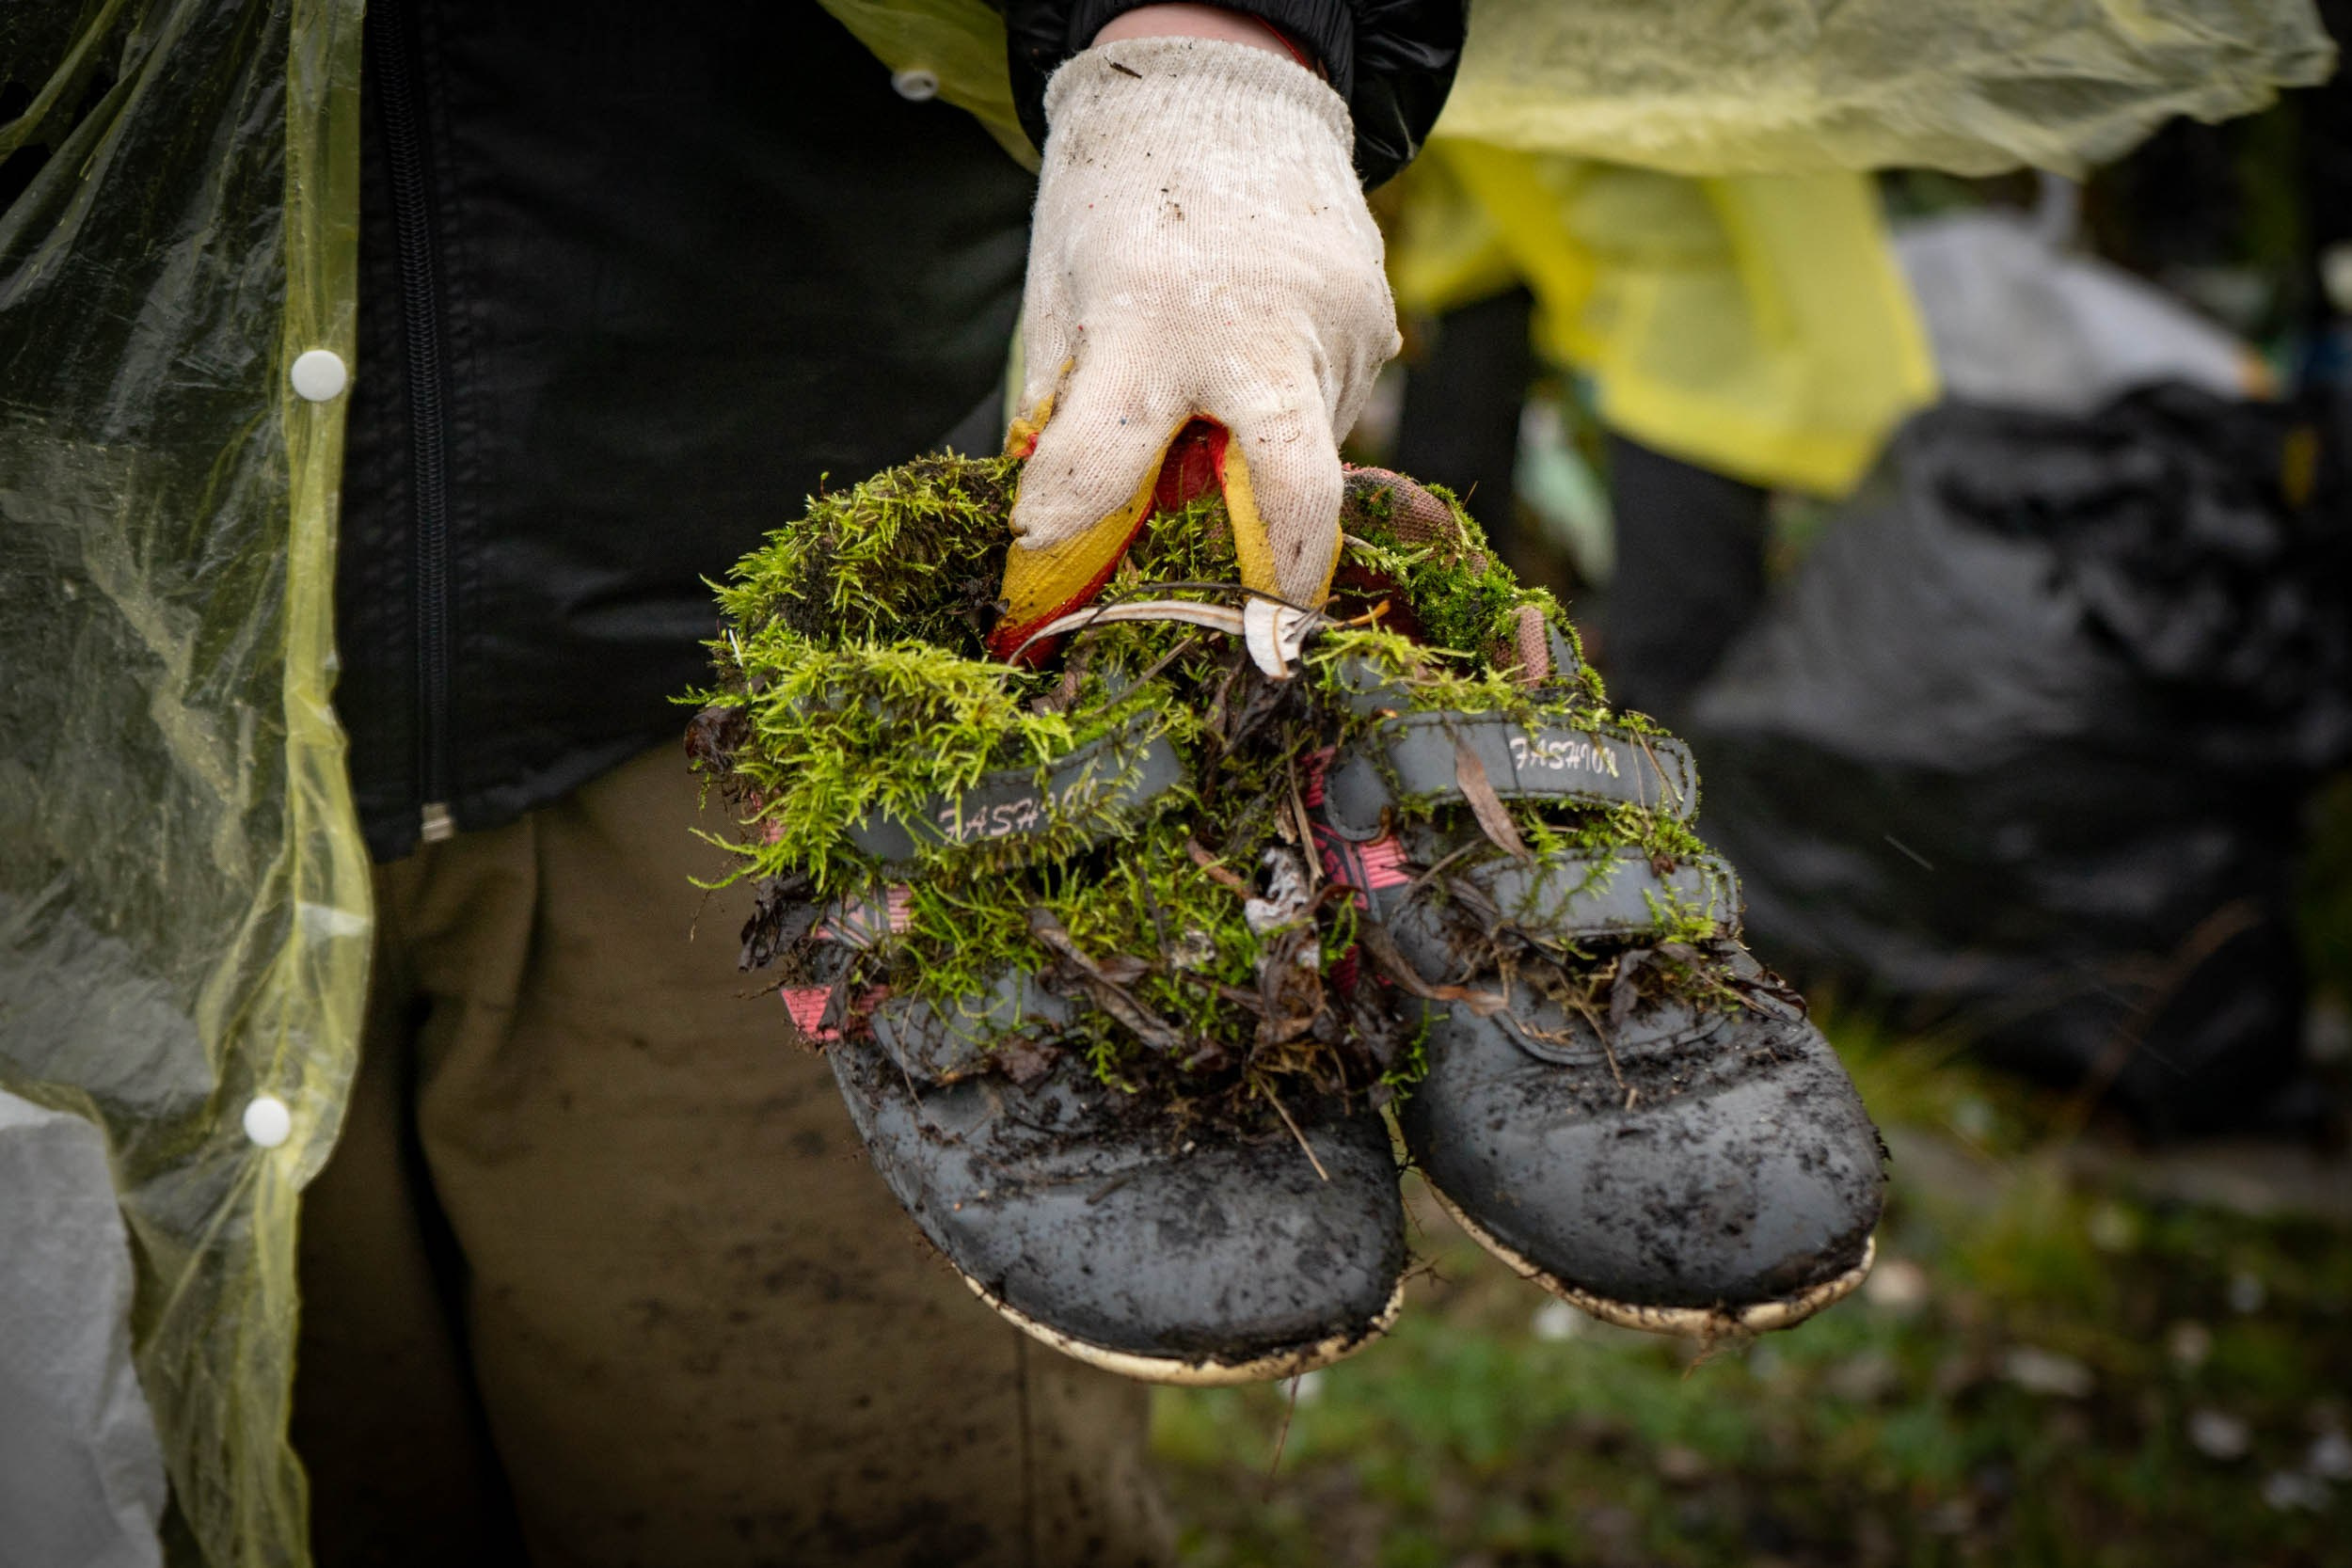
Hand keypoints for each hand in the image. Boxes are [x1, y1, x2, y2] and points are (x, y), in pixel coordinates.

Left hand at [993, 26, 1399, 653]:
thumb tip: (1061, 527)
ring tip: (1216, 420)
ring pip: (1307, 456)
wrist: (1224, 87)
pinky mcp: (1375, 324)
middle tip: (1266, 649)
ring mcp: (1334, 330)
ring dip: (1260, 472)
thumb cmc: (1123, 196)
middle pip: (1293, 502)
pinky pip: (1329, 407)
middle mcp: (1259, 332)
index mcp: (1153, 320)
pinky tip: (1252, 367)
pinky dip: (1286, 415)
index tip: (1035, 580)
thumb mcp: (1064, 296)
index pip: (1100, 464)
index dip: (1059, 534)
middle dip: (1281, 589)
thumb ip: (1064, 410)